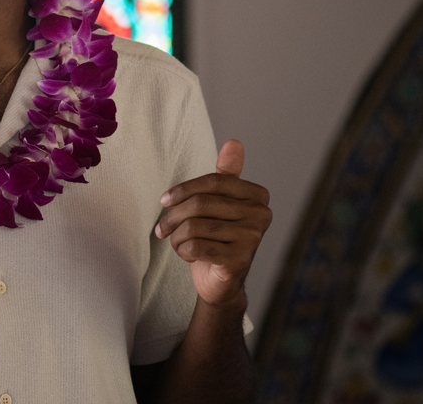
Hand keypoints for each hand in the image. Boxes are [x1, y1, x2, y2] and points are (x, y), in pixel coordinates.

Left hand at [155, 140, 272, 308]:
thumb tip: (234, 142)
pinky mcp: (238, 261)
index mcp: (258, 196)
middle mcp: (261, 215)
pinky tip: (188, 255)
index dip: (183, 189)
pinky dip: (182, 251)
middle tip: (161, 228)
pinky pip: (194, 246)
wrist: (220, 281)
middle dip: (173, 216)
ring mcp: (252, 239)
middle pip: (200, 204)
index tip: (164, 200)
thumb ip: (227, 174)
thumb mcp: (220, 202)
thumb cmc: (217, 236)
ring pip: (193, 226)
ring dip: (176, 236)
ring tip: (177, 242)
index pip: (213, 181)